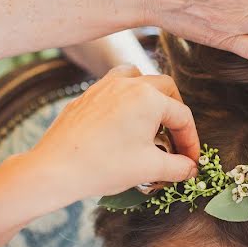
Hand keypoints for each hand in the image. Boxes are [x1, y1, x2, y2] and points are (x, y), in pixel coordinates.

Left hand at [0, 66, 199, 246]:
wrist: (56, 168)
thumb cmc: (104, 166)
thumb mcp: (149, 169)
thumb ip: (178, 167)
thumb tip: (190, 169)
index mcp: (149, 98)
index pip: (183, 116)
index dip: (191, 141)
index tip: (191, 161)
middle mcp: (128, 84)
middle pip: (165, 89)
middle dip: (175, 115)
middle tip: (175, 140)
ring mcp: (104, 86)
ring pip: (136, 77)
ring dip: (149, 96)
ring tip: (150, 121)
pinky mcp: (86, 96)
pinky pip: (112, 87)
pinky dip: (125, 99)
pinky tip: (122, 123)